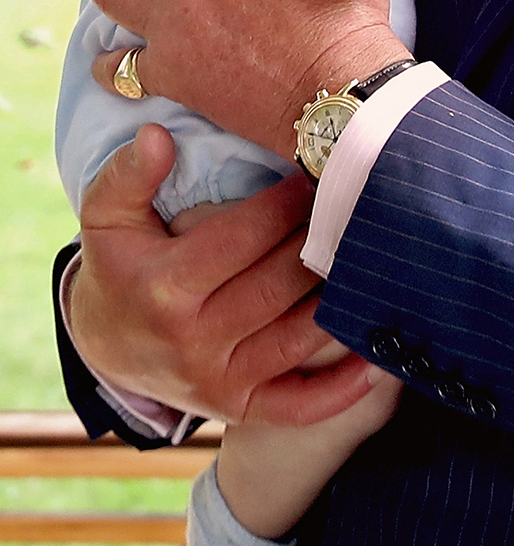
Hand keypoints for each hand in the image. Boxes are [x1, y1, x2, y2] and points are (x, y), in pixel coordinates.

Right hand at [68, 124, 378, 424]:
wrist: (106, 345)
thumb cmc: (121, 266)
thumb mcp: (107, 217)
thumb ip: (128, 174)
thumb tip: (158, 136)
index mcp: (164, 286)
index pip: (245, 236)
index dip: (287, 201)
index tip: (318, 170)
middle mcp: (193, 339)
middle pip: (282, 282)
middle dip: (323, 239)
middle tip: (359, 203)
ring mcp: (219, 381)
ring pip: (300, 335)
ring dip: (342, 296)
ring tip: (371, 254)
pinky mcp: (240, 409)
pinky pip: (300, 406)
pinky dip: (343, 388)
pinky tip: (376, 355)